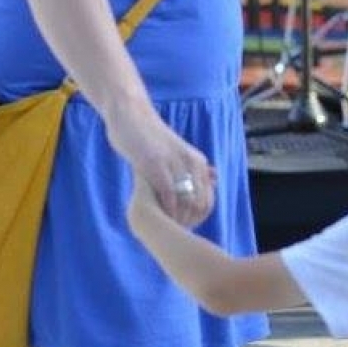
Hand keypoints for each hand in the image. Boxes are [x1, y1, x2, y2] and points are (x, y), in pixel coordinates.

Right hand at [107, 110, 216, 228]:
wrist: (131, 116)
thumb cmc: (153, 138)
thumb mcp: (180, 152)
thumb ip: (196, 167)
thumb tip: (215, 177)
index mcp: (198, 162)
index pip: (208, 199)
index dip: (197, 218)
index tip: (183, 227)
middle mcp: (191, 162)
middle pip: (200, 203)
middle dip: (188, 221)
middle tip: (172, 229)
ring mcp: (174, 164)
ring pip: (187, 200)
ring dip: (178, 218)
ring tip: (165, 226)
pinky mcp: (155, 164)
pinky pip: (168, 193)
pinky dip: (166, 209)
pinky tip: (157, 216)